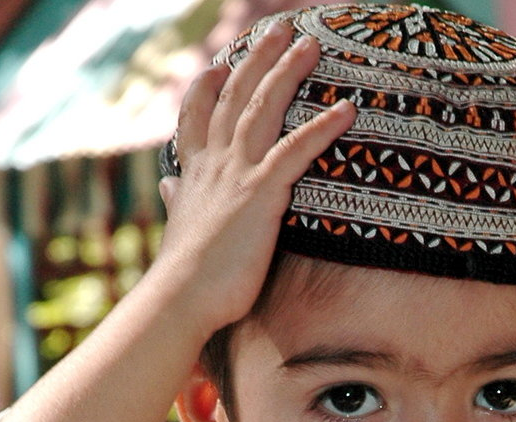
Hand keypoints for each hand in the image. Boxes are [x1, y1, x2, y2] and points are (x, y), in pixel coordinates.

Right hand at [153, 22, 356, 336]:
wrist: (180, 299)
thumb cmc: (185, 277)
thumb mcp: (181, 228)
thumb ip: (178, 201)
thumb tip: (168, 188)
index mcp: (194, 174)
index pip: (199, 117)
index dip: (209, 87)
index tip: (220, 64)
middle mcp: (214, 165)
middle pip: (237, 97)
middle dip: (259, 59)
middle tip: (281, 28)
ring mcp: (236, 175)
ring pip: (263, 109)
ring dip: (288, 72)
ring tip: (310, 44)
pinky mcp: (261, 194)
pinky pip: (297, 150)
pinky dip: (322, 127)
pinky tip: (347, 110)